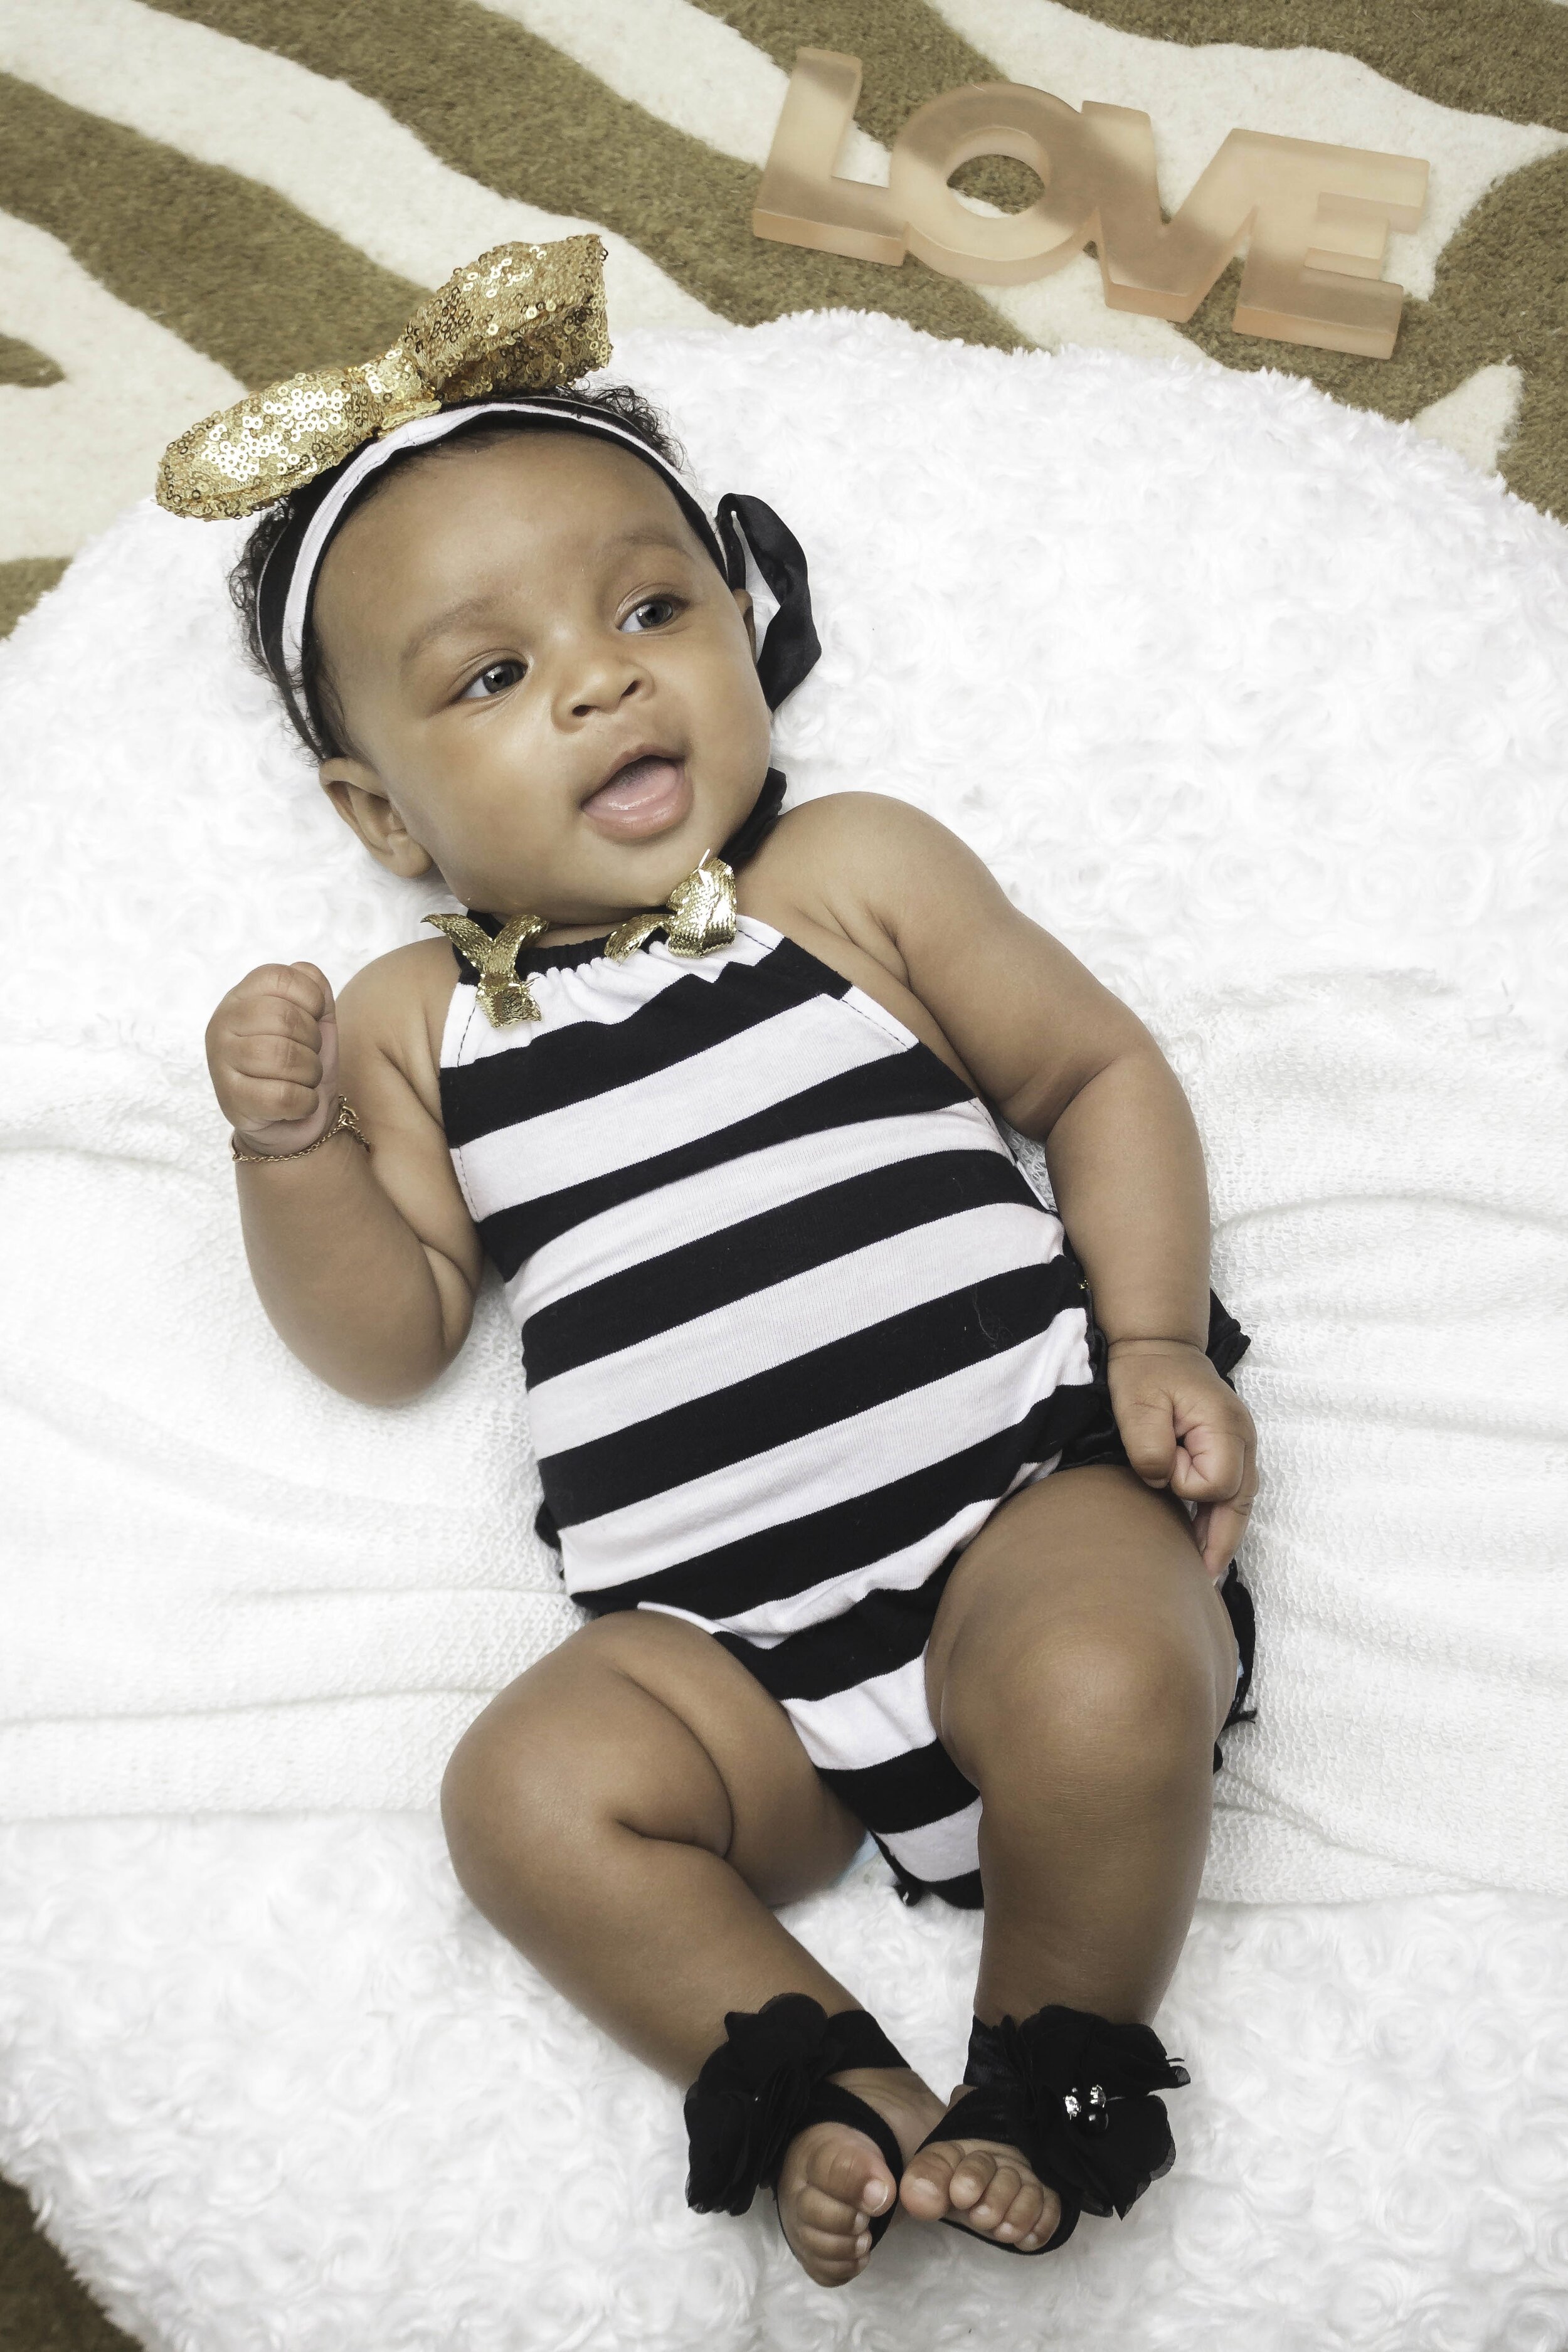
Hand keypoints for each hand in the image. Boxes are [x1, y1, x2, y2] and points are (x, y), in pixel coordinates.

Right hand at [206, 961, 340, 1156]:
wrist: (293, 1119)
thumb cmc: (302, 1061)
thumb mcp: (315, 1019)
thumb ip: (313, 988)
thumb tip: (308, 977)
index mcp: (242, 996)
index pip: (281, 978)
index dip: (311, 1000)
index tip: (313, 1020)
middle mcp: (223, 1023)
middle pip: (284, 1018)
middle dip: (313, 1042)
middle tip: (309, 1056)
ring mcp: (220, 1060)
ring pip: (283, 1057)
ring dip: (310, 1073)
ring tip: (304, 1079)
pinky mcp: (230, 1099)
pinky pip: (283, 1096)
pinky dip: (305, 1102)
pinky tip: (298, 1102)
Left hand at [1104, 1337, 1256, 1578]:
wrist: (1158, 1344)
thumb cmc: (1145, 1371)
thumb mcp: (1136, 1403)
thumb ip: (1149, 1446)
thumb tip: (1163, 1483)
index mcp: (1225, 1426)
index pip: (1216, 1484)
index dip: (1185, 1486)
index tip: (1160, 1467)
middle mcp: (1244, 1439)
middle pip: (1240, 1503)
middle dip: (1218, 1537)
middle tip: (1203, 1580)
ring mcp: (1242, 1445)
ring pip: (1241, 1503)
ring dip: (1222, 1534)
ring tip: (1205, 1573)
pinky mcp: (1231, 1449)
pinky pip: (1232, 1493)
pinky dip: (1220, 1518)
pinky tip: (1206, 1543)